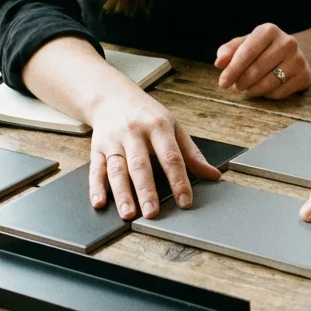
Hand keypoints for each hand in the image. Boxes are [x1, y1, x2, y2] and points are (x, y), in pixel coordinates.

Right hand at [88, 88, 221, 219]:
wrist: (111, 96)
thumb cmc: (147, 114)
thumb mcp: (173, 126)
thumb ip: (191, 153)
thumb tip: (214, 175)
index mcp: (158, 127)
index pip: (171, 157)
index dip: (179, 180)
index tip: (185, 201)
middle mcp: (134, 133)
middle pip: (141, 165)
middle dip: (146, 191)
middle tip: (152, 213)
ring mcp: (114, 141)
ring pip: (117, 170)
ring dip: (122, 193)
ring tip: (128, 214)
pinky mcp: (97, 148)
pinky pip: (96, 169)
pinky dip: (96, 187)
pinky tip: (99, 203)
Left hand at [214, 24, 310, 99]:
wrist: (297, 54)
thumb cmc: (264, 49)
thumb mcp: (247, 43)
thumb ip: (230, 50)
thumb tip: (219, 62)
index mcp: (269, 30)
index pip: (247, 52)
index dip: (232, 69)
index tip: (222, 82)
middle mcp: (287, 42)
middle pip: (256, 70)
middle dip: (240, 82)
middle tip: (234, 87)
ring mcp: (298, 60)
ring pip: (267, 84)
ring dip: (252, 90)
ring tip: (247, 88)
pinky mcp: (305, 76)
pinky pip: (278, 93)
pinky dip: (267, 94)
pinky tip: (265, 88)